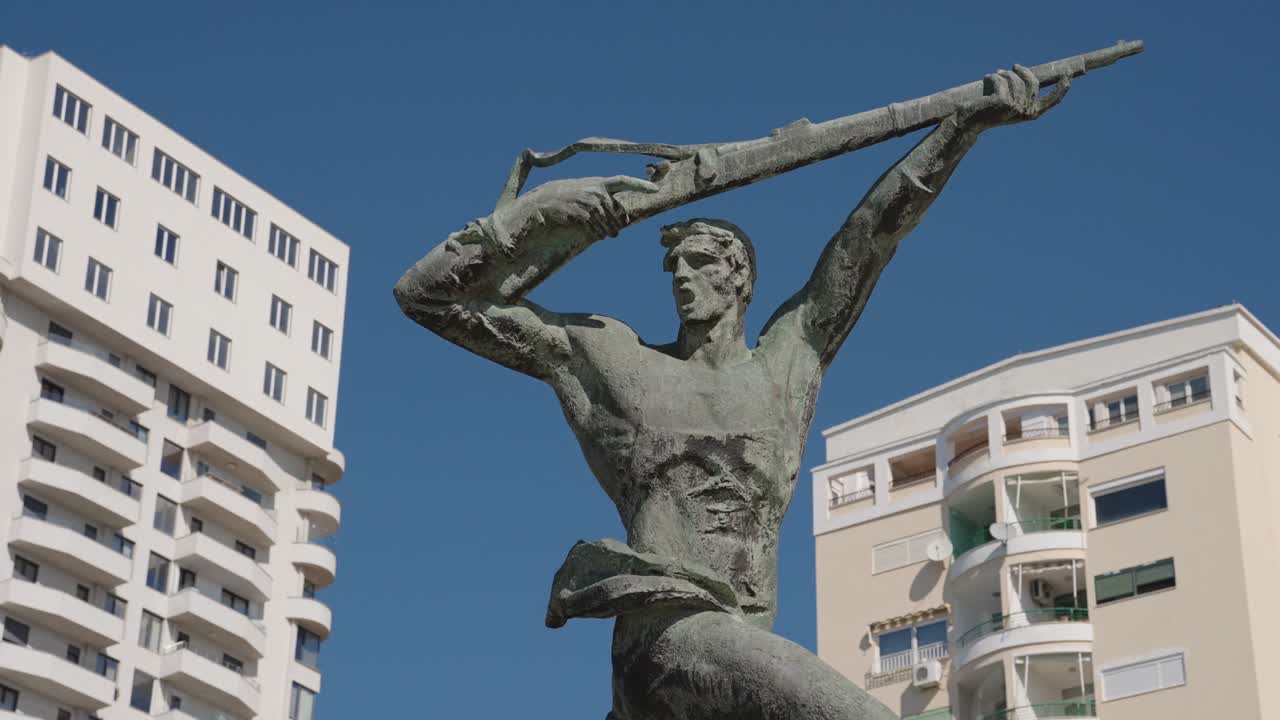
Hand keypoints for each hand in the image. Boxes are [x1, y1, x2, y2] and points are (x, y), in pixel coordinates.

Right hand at [492, 175, 658, 247]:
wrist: (543, 202)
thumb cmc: (568, 199)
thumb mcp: (586, 193)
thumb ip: (604, 200)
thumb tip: (624, 216)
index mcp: (598, 183)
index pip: (623, 180)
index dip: (640, 184)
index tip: (655, 189)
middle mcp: (595, 190)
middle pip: (617, 210)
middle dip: (618, 223)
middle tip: (616, 233)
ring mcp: (588, 201)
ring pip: (608, 221)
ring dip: (608, 231)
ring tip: (606, 236)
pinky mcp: (581, 213)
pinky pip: (596, 227)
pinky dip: (598, 233)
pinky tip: (597, 236)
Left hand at [958, 64, 1070, 131]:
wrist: (970, 122)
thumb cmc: (990, 109)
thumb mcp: (1011, 101)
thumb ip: (1022, 90)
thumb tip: (1029, 73)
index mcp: (1032, 113)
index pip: (1053, 100)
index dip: (1062, 88)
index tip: (1068, 74)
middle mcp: (1026, 112)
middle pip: (1032, 81)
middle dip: (1021, 71)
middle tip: (1012, 66)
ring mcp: (1015, 108)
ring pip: (1014, 78)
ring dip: (1003, 73)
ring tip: (994, 76)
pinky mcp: (1003, 102)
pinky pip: (1000, 79)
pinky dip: (991, 77)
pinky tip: (986, 81)